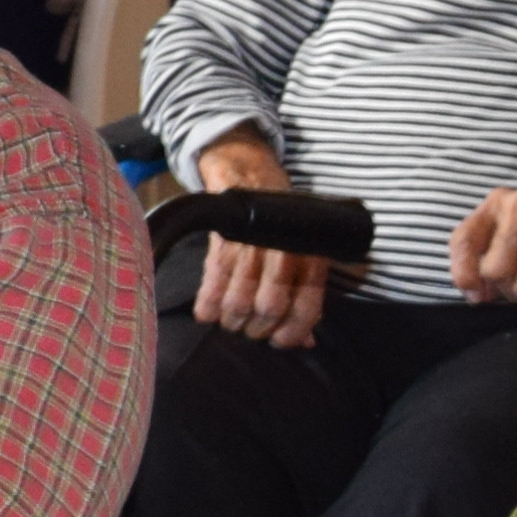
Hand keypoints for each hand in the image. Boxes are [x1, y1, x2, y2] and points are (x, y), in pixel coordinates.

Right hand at [187, 129, 330, 349]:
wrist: (250, 174)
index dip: (292, 332)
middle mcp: (284, 250)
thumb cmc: (279, 223)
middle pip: (270, 307)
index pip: (307, 306)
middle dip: (257, 328)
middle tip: (250, 331)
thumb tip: (306, 341)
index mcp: (310, 255)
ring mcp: (253, 244)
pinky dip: (208, 302)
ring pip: (240, 299)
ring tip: (230, 322)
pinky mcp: (225, 238)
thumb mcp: (301, 255)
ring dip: (232, 319)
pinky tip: (206, 314)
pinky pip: (213, 280)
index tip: (279, 342)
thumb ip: (304, 297)